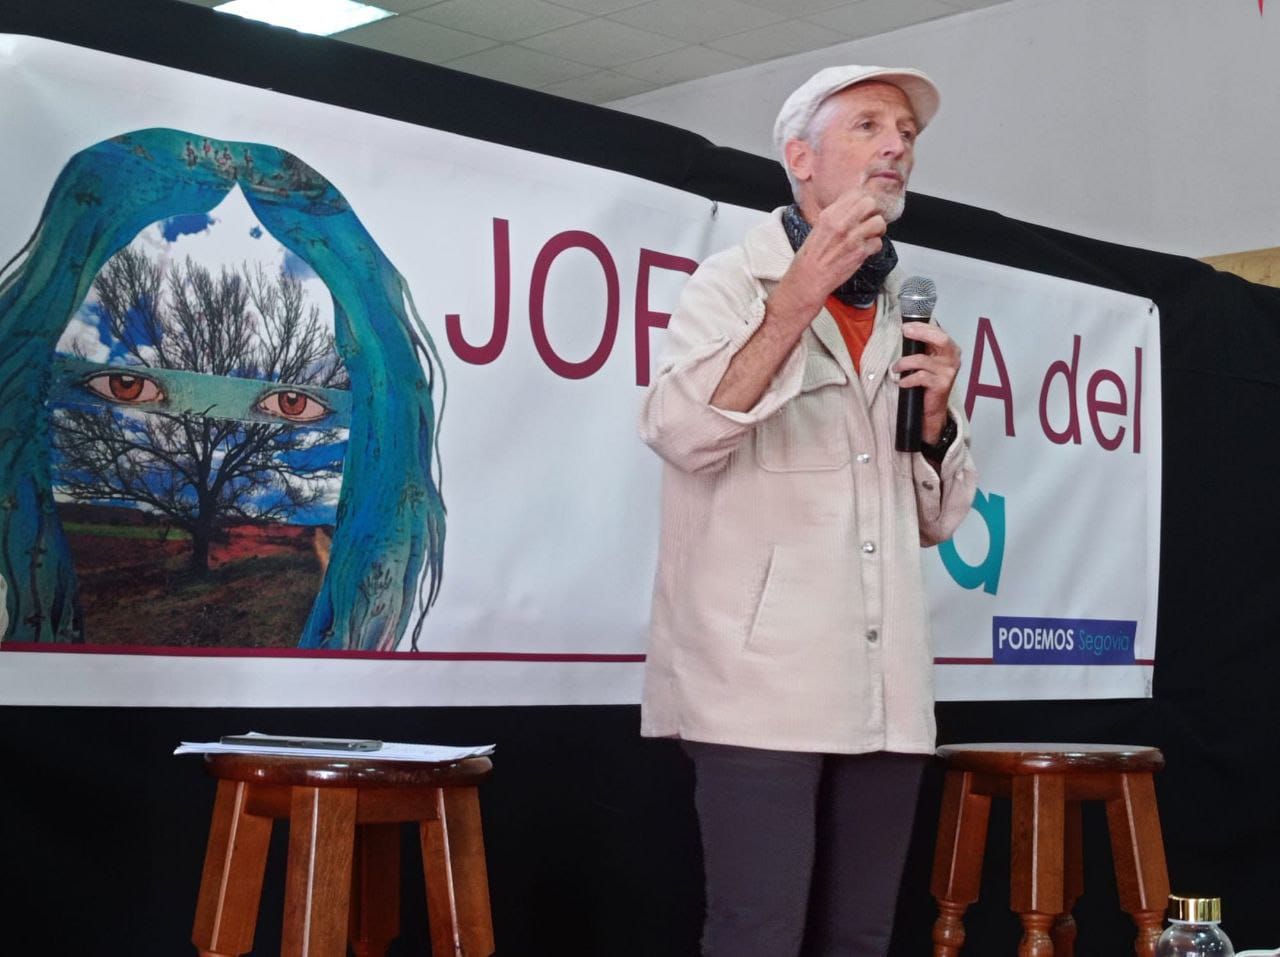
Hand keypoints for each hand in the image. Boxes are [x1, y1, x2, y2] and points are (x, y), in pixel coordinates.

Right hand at [772, 190, 885, 317]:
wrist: (807, 279)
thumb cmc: (811, 257)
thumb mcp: (818, 228)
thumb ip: (835, 216)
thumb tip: (853, 208)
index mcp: (829, 215)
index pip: (855, 193)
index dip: (862, 200)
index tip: (862, 208)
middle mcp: (841, 223)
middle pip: (870, 203)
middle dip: (873, 211)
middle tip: (869, 220)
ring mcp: (852, 238)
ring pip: (878, 222)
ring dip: (878, 229)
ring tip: (871, 235)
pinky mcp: (860, 253)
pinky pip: (878, 242)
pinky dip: (875, 247)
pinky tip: (866, 250)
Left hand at [895, 322, 961, 444]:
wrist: (933, 407)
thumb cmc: (928, 381)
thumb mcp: (928, 359)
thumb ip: (922, 346)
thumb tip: (906, 329)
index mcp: (950, 349)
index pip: (939, 332)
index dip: (922, 327)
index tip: (906, 326)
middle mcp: (953, 359)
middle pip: (940, 339)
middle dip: (920, 333)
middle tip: (905, 332)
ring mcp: (948, 372)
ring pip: (923, 360)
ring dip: (904, 363)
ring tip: (895, 368)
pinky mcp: (941, 385)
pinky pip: (920, 377)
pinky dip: (907, 379)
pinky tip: (902, 382)